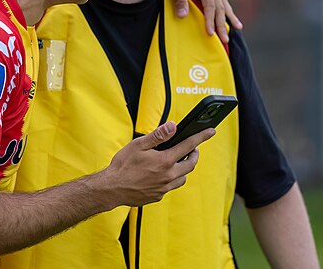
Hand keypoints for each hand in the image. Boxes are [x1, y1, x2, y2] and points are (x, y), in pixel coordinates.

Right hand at [98, 122, 214, 207]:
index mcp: (165, 161)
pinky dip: (171, 178)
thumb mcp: (138, 145)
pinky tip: (161, 174)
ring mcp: (164, 188)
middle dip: (194, 154)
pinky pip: (171, 186)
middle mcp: (168, 176)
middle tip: (192, 148)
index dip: (201, 137)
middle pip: (191, 164)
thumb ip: (158, 136)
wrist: (111, 189)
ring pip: (183, 178)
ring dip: (184, 168)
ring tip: (176, 161)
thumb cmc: (122, 165)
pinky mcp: (158, 196)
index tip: (211, 131)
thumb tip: (173, 126)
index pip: (189, 146)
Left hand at [169, 0, 242, 42]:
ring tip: (238, 28)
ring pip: (222, 2)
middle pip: (219, 7)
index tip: (210, 34)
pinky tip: (229, 14)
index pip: (210, 5)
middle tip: (225, 40)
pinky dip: (225, 7)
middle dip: (222, 24)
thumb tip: (183, 16)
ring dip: (229, 16)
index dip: (211, 20)